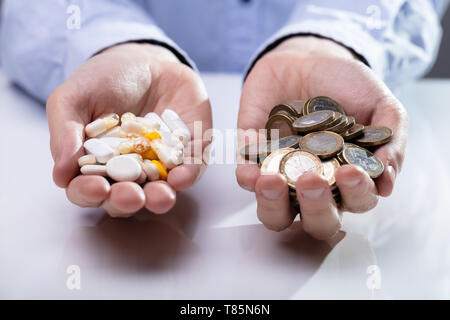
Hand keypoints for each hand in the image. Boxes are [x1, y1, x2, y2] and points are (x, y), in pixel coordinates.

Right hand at [47, 43, 211, 216]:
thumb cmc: (104, 81)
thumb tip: (61, 174)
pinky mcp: (190, 152)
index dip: (89, 193)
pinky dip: (189, 173)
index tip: (96, 187)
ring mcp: (161, 165)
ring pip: (161, 191)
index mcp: (96, 165)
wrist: (145, 60)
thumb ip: (64, 132)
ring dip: (161, 198)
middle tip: (130, 196)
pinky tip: (183, 176)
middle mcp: (129, 172)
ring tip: (161, 196)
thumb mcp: (73, 97)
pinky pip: (193, 168)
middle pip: (126, 198)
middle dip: (127, 201)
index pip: (88, 189)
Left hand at [236, 36, 407, 238]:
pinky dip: (246, 180)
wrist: (307, 57)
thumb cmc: (346, 85)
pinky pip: (246, 179)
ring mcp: (283, 175)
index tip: (350, 171)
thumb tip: (386, 185)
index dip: (355, 194)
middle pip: (316, 219)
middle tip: (313, 182)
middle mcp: (316, 185)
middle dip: (315, 207)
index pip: (356, 202)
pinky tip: (249, 173)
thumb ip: (391, 140)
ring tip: (273, 182)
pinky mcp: (254, 159)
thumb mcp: (380, 104)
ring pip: (276, 213)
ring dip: (273, 205)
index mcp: (348, 178)